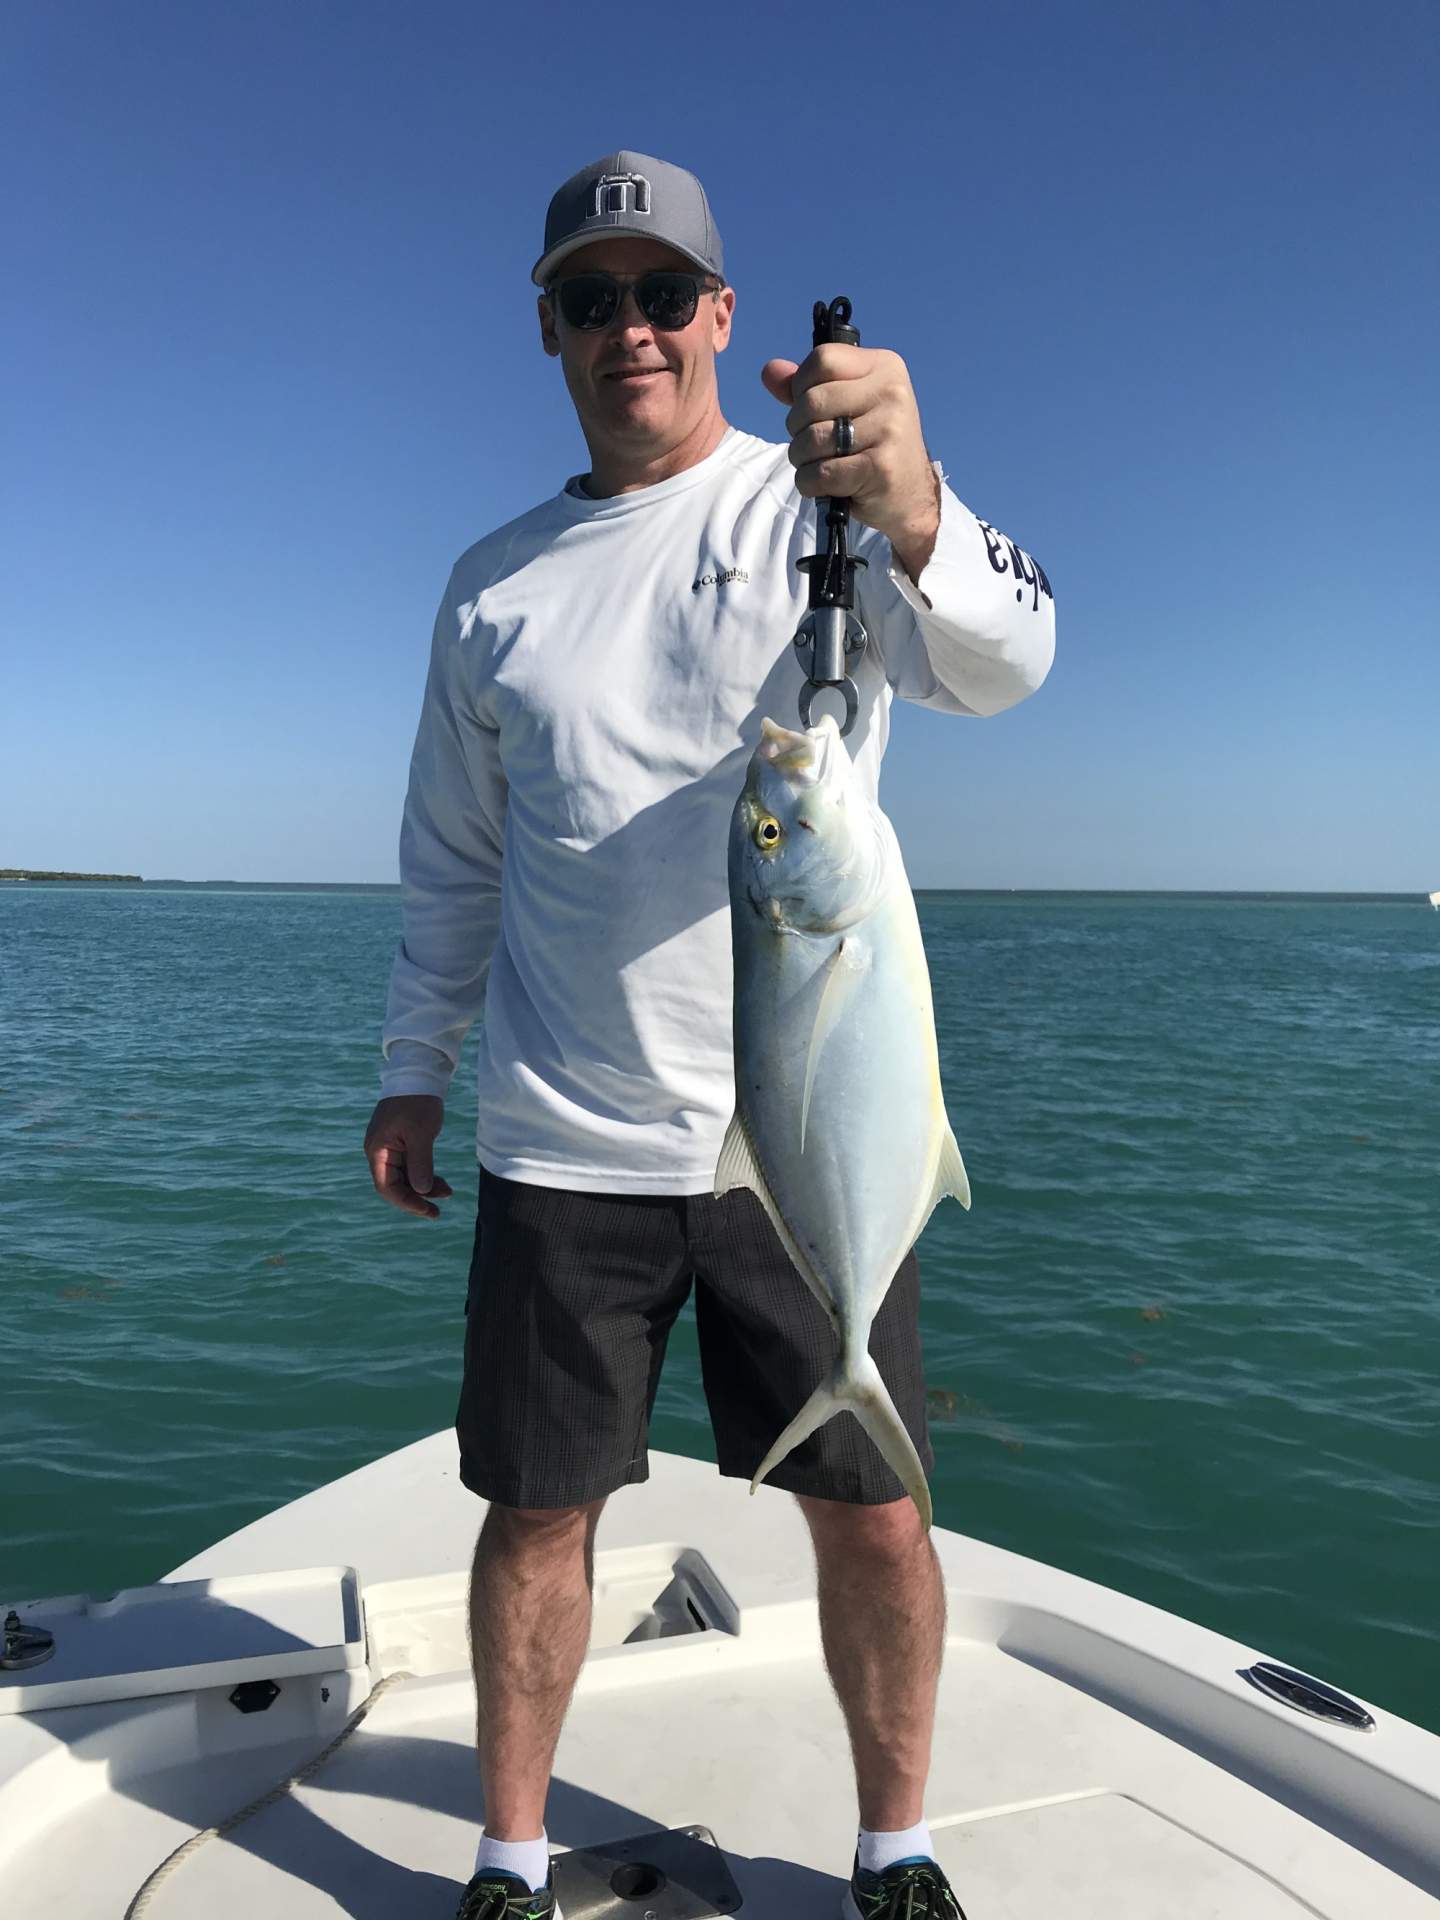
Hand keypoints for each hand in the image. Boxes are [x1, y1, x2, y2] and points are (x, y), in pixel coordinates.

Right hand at [364, 1094, 454, 1218]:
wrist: (420, 1073)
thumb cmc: (418, 1101)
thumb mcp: (421, 1134)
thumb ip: (420, 1164)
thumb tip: (421, 1192)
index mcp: (377, 1149)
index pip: (386, 1186)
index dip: (406, 1202)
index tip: (427, 1210)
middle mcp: (380, 1151)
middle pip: (395, 1184)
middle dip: (416, 1198)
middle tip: (438, 1211)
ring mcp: (391, 1147)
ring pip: (405, 1177)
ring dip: (424, 1187)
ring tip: (447, 1193)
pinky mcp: (403, 1142)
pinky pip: (411, 1166)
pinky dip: (425, 1175)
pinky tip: (441, 1182)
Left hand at [761, 343, 939, 560]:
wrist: (910, 495)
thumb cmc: (872, 445)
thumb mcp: (847, 405)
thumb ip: (807, 387)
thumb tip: (769, 371)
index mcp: (884, 366)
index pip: (822, 359)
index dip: (802, 386)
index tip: (812, 409)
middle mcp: (891, 392)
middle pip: (811, 401)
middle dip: (797, 429)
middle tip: (811, 444)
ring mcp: (889, 430)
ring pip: (812, 439)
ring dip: (802, 459)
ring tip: (819, 464)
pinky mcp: (880, 467)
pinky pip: (821, 472)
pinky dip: (810, 484)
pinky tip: (826, 485)